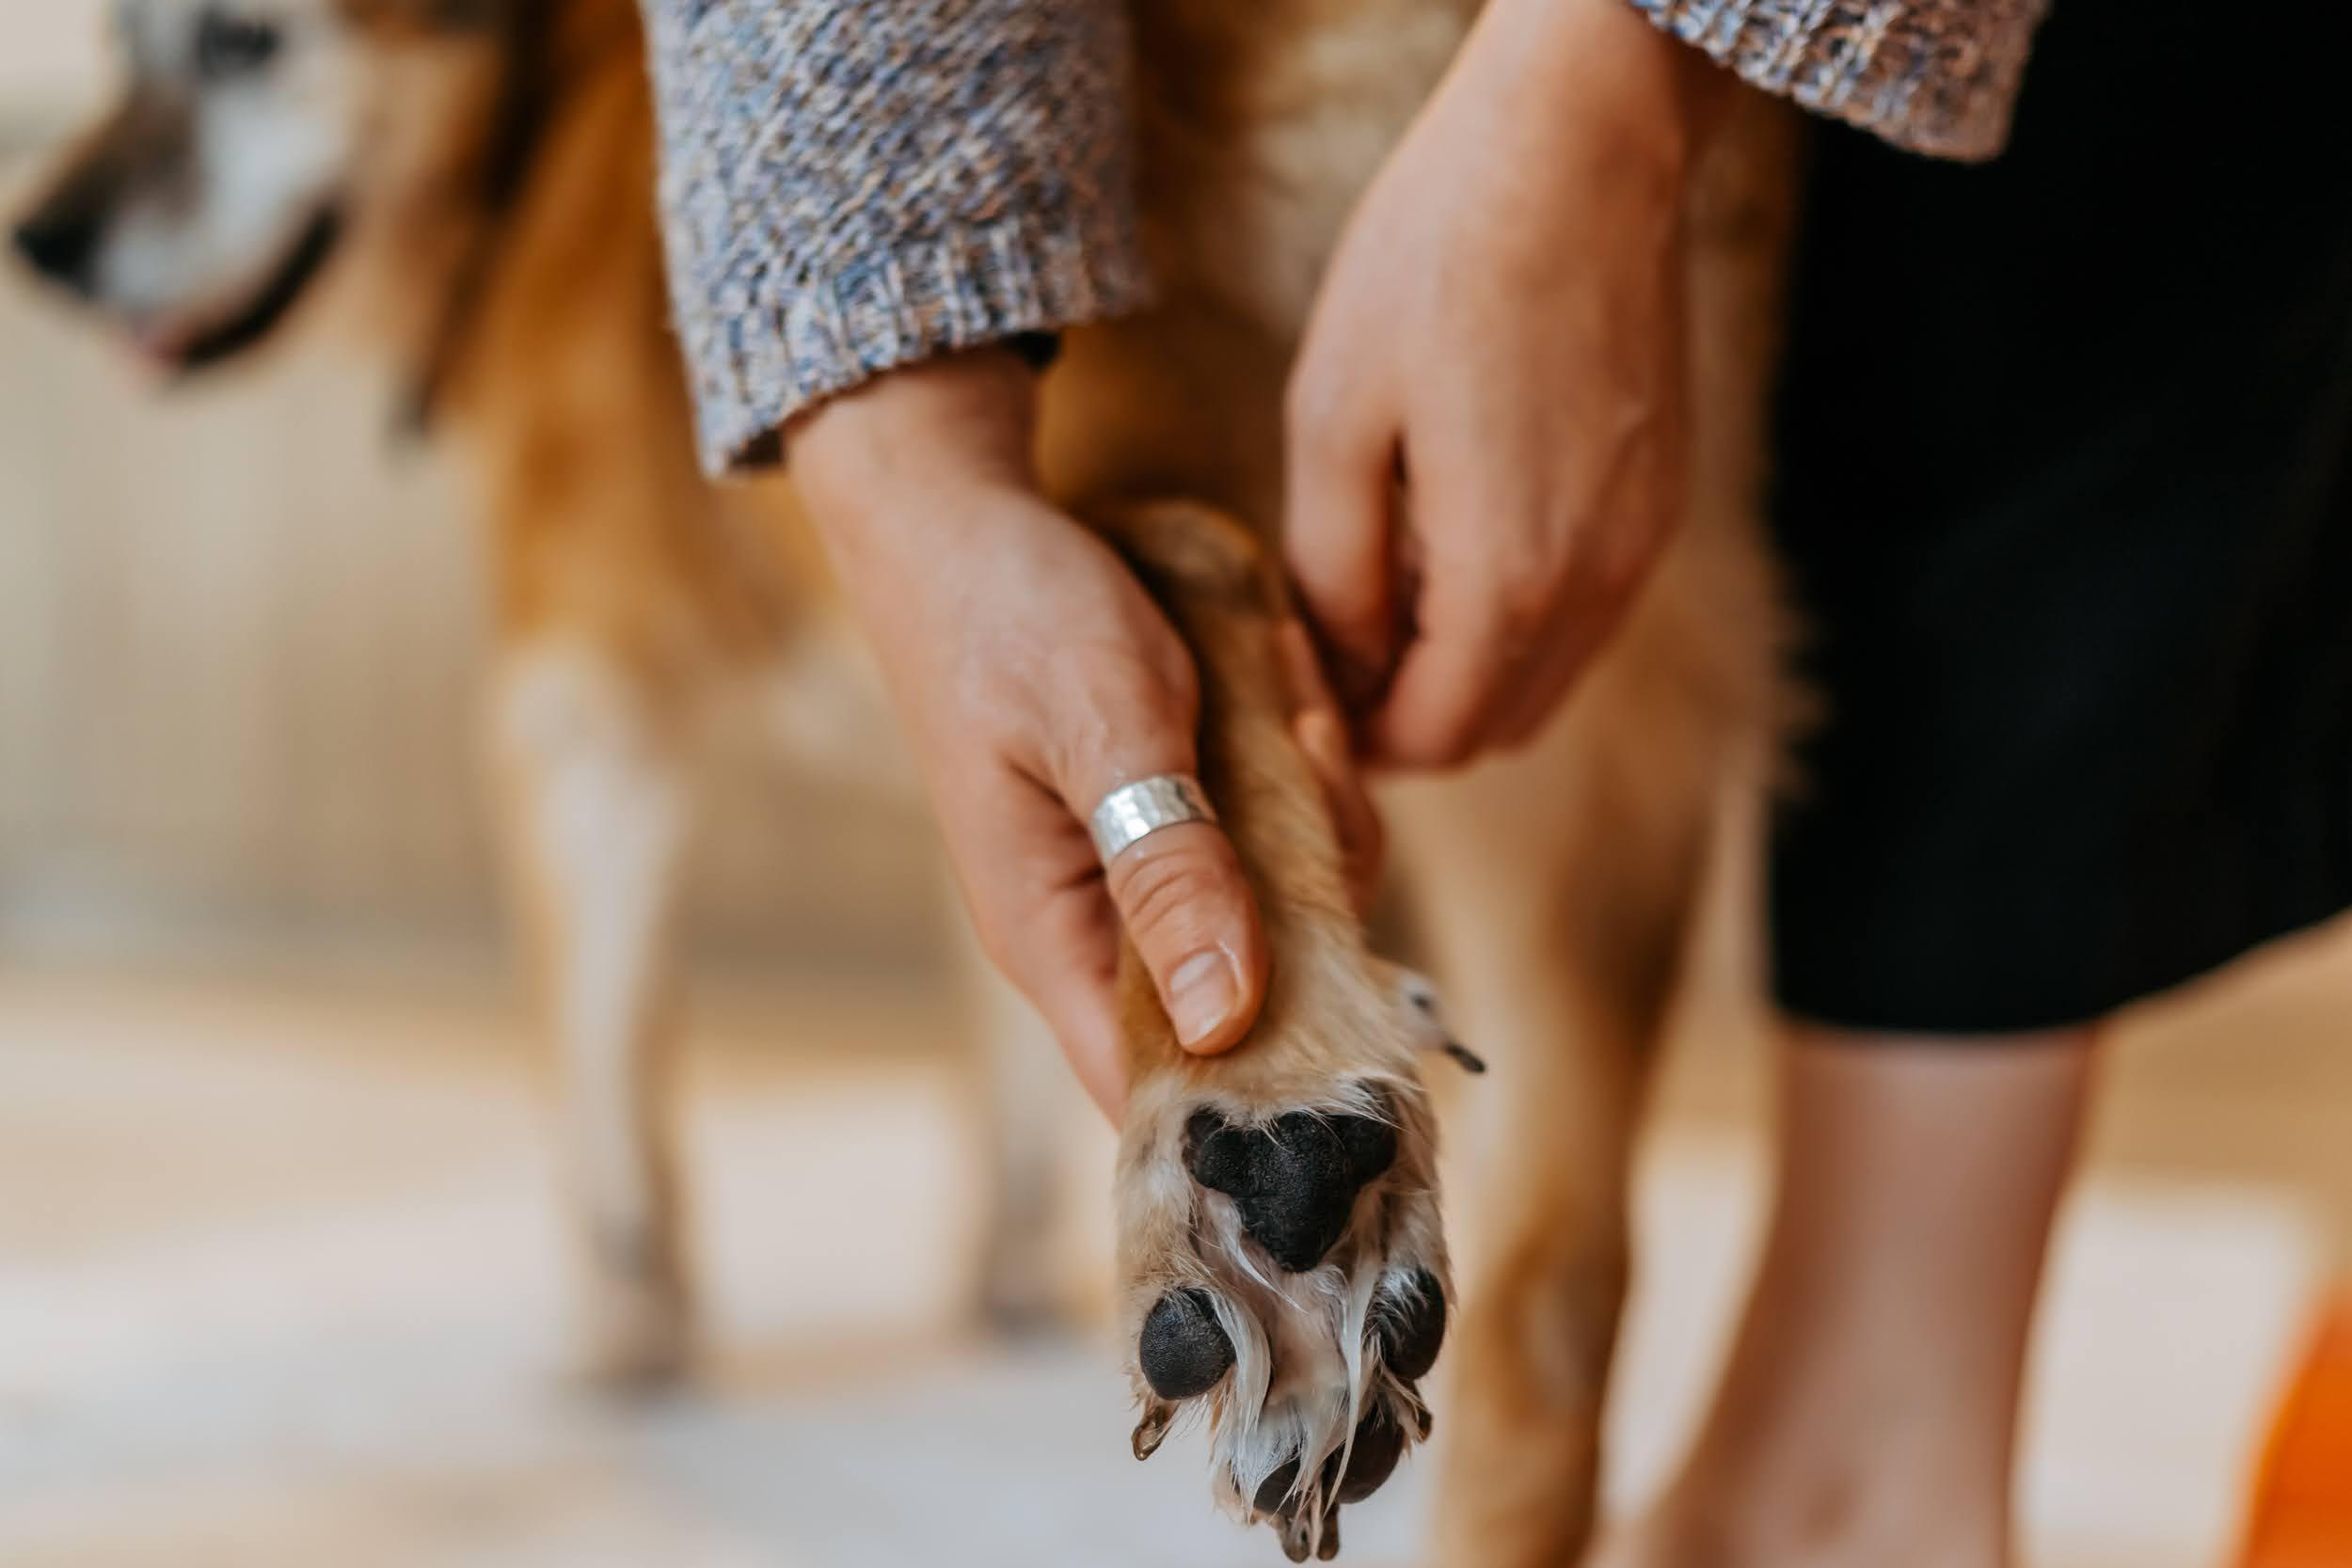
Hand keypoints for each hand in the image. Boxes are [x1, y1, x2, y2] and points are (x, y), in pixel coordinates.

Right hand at [791, 350, 1377, 1116]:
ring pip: (1283, 921)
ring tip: (1290, 709)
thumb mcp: (1105, 731)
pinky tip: (1284, 699)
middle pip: (1252, 1006)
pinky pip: (1274, 847)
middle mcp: (1098, 932)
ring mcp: (1141, 879)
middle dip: (1318, 905)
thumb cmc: (1010, 616)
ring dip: (1317, 822)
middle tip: (1308, 762)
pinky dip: (1302, 781)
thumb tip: (1222, 1017)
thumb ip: (1168, 870)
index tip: (1356, 1021)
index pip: (1160, 1089)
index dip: (1261, 1096)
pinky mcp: (1176, 827)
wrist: (964, 520)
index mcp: (1054, 938)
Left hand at [1284, 0, 1727, 766]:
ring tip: (1387, 580)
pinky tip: (1455, 530)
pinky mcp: (1660, 499)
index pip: (1434, 740)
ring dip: (1466, 666)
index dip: (1358, 736)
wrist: (1582, 145)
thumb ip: (1333, 571)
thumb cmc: (1437, 262)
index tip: (1303, 682)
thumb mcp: (1334, 420)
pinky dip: (1518, 612)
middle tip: (1333, 639)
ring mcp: (1642, 544)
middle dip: (1410, 714)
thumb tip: (1342, 664)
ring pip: (1547, 676)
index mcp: (1510, 578)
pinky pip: (1585, 609)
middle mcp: (1599, 584)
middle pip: (1498, 727)